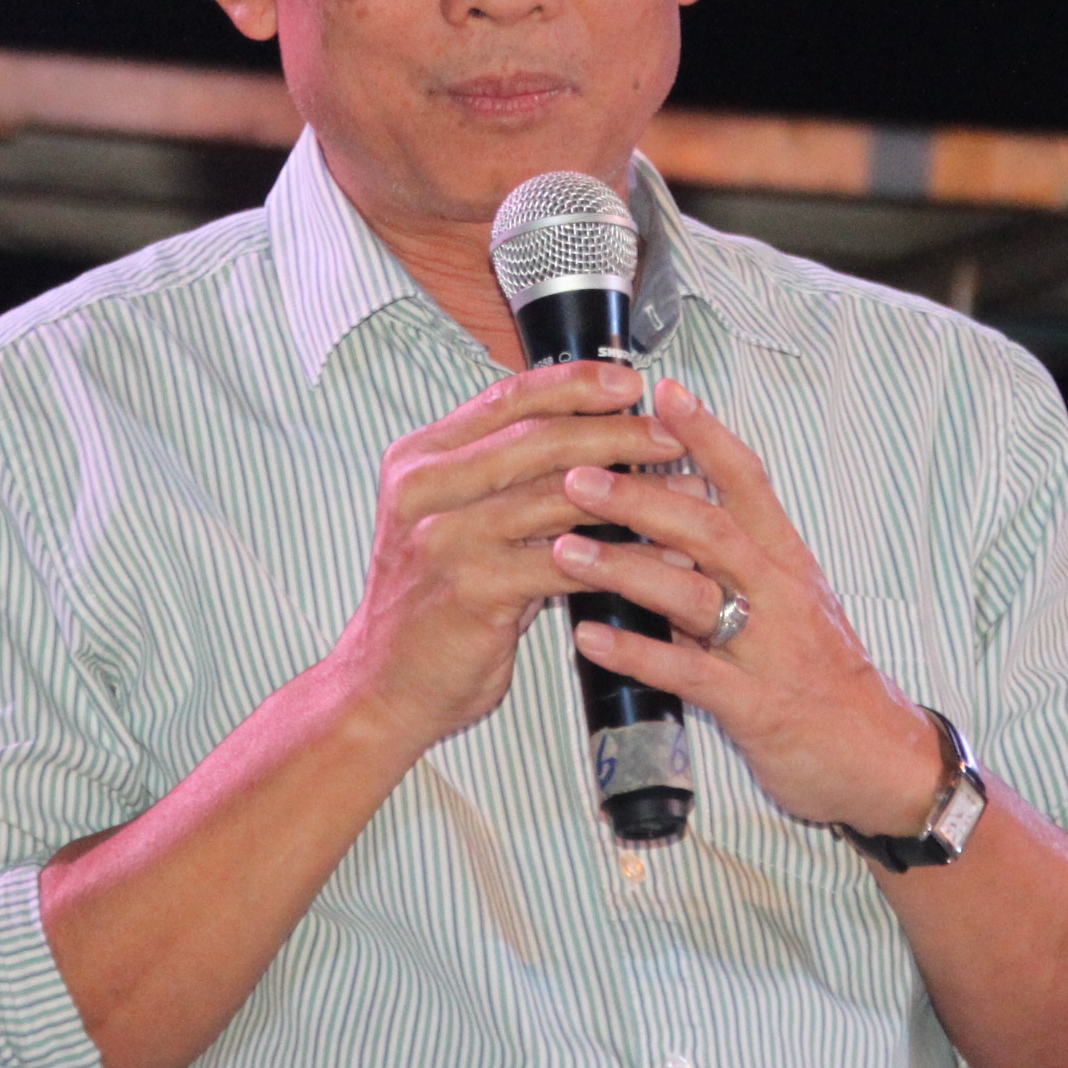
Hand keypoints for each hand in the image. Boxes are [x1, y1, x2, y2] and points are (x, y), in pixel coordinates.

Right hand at [325, 360, 687, 753]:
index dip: (573, 383)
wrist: (382, 686)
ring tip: (684, 493)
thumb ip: (501, 479)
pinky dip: (625, 558)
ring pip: (558, 495)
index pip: (506, 398)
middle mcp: (425, 488)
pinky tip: (664, 558)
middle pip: (539, 439)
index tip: (629, 381)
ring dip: (633, 492)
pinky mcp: (472, 588)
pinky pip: (567, 562)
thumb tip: (590, 438)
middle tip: (671, 437)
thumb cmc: (430, 606)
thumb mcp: (451, 522)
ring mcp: (445, 536)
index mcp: (419, 459)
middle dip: (616, 432)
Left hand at [552, 377, 944, 834]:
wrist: (878, 757)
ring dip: (624, 568)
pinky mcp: (756, 705)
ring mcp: (769, 649)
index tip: (662, 392)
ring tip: (564, 550)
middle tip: (577, 473)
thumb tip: (662, 518)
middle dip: (640, 497)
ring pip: (694, 595)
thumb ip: (729, 563)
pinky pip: (688, 674)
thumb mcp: (788, 603)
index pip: (748, 481)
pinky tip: (588, 637)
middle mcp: (781, 594)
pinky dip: (636, 653)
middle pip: (710, 528)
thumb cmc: (822, 674)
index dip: (706, 434)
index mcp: (787, 561)